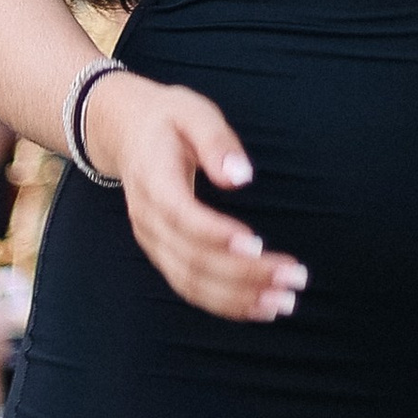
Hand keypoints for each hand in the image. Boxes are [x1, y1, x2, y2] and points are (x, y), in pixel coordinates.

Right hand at [82, 75, 305, 323]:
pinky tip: (259, 306)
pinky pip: (190, 287)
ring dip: (238, 298)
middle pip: (193, 259)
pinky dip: (224, 302)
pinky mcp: (163, 254)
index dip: (216, 234)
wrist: (124, 132)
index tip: (256, 243)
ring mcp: (153, 242)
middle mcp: (149, 220)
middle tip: (293, 277)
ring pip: (191, 282)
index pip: (182, 216)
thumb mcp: (191, 111)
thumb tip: (242, 176)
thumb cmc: (167, 120)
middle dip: (244, 275)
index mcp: (154, 181)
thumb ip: (216, 140)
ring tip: (283, 301)